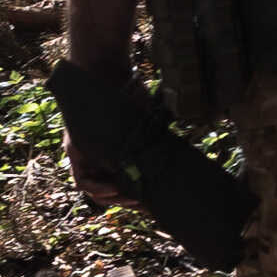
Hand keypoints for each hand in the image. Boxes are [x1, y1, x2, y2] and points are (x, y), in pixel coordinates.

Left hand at [50, 61, 250, 265]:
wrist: (105, 70)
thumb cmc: (129, 90)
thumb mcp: (149, 119)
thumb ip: (161, 135)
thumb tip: (201, 135)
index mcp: (114, 151)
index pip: (123, 181)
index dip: (137, 195)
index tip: (154, 203)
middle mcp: (96, 155)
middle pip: (109, 189)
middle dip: (128, 201)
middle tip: (147, 207)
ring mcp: (83, 153)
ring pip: (94, 189)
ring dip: (113, 198)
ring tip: (133, 201)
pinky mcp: (75, 148)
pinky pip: (82, 179)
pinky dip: (98, 188)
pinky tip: (114, 189)